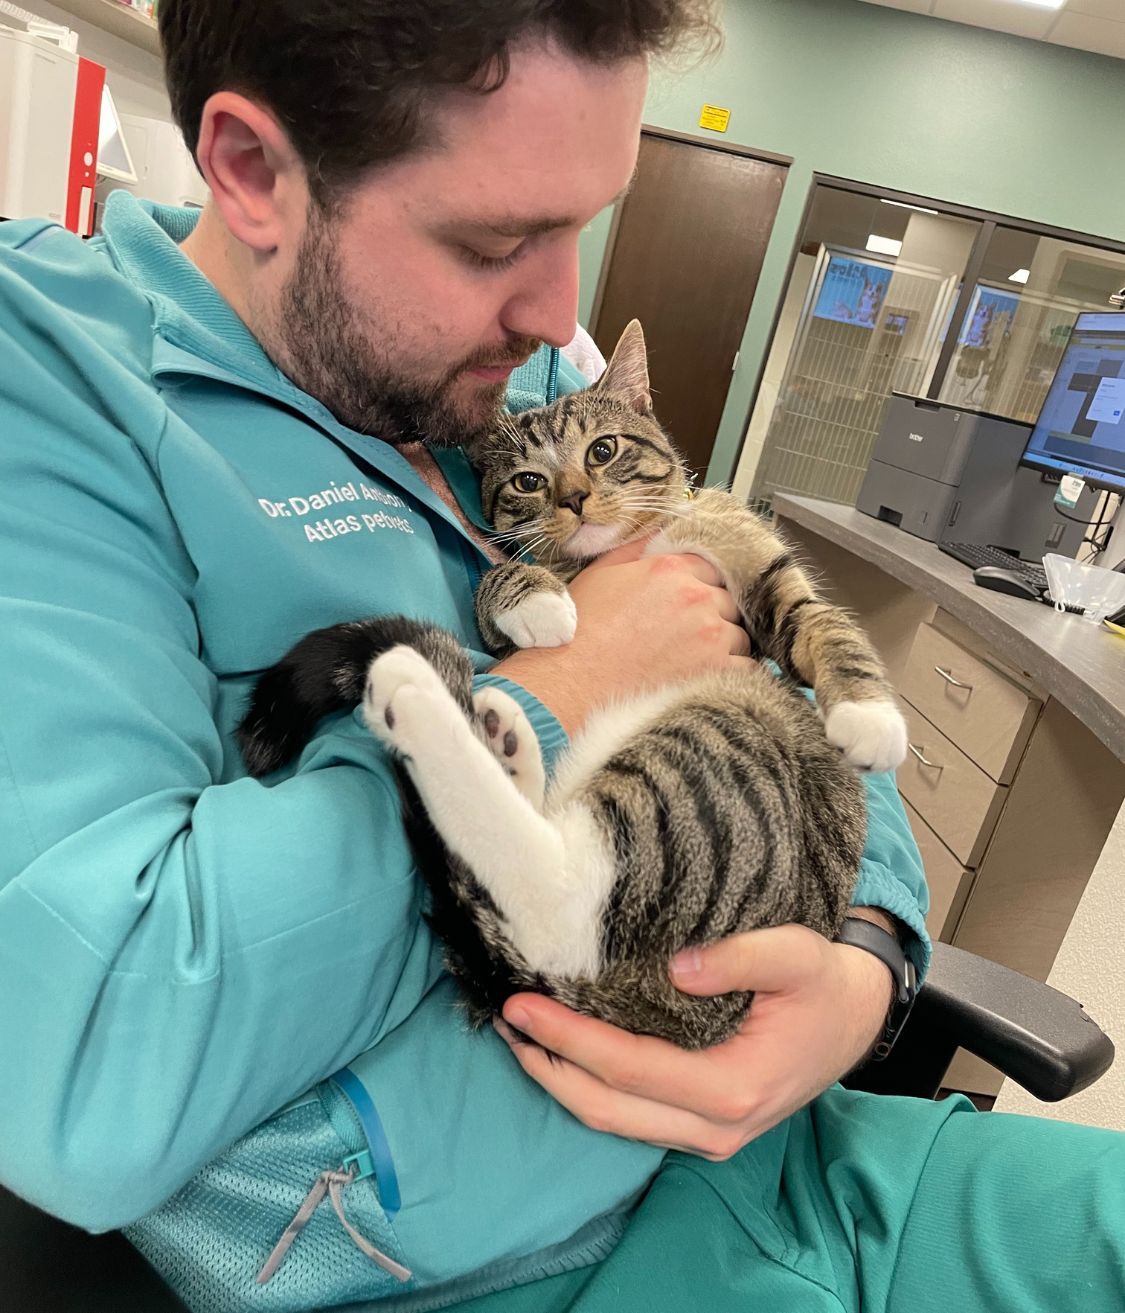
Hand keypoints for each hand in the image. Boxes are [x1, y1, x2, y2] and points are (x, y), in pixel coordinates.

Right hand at [491, 539, 750, 733]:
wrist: (570, 684)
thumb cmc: (578, 633)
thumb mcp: (601, 573)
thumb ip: (637, 547)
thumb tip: (659, 531)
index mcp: (671, 569)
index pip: (712, 565)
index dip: (702, 583)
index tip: (691, 601)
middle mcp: (697, 598)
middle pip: (729, 600)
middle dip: (714, 614)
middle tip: (687, 635)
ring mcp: (712, 637)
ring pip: (740, 635)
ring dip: (724, 645)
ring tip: (692, 660)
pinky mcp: (718, 673)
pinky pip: (747, 669)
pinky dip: (732, 673)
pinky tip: (707, 678)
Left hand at [495, 922, 894, 1160]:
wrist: (854, 1018)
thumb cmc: (823, 984)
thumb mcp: (797, 955)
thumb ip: (740, 957)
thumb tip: (674, 967)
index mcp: (734, 1087)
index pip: (629, 1067)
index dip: (569, 1038)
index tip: (522, 1004)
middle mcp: (716, 1127)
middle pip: (606, 1109)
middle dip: (546, 1065)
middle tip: (504, 1020)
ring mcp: (708, 1136)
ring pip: (613, 1121)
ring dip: (560, 1079)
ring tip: (518, 1034)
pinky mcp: (701, 1127)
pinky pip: (631, 1116)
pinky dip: (589, 1085)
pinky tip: (563, 1050)